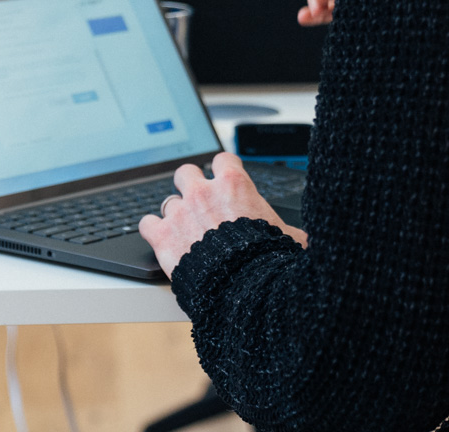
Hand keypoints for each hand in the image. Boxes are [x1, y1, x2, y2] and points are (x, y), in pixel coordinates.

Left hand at [138, 152, 306, 275]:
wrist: (244, 287)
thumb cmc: (268, 260)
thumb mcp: (289, 237)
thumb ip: (288, 229)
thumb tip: (302, 237)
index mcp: (234, 185)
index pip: (222, 159)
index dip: (222, 169)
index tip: (223, 180)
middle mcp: (203, 193)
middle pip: (185, 172)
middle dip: (190, 185)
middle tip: (197, 203)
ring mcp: (180, 213)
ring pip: (167, 201)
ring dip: (175, 214)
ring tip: (183, 231)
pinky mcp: (162, 236)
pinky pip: (146, 222)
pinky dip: (152, 230)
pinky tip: (160, 238)